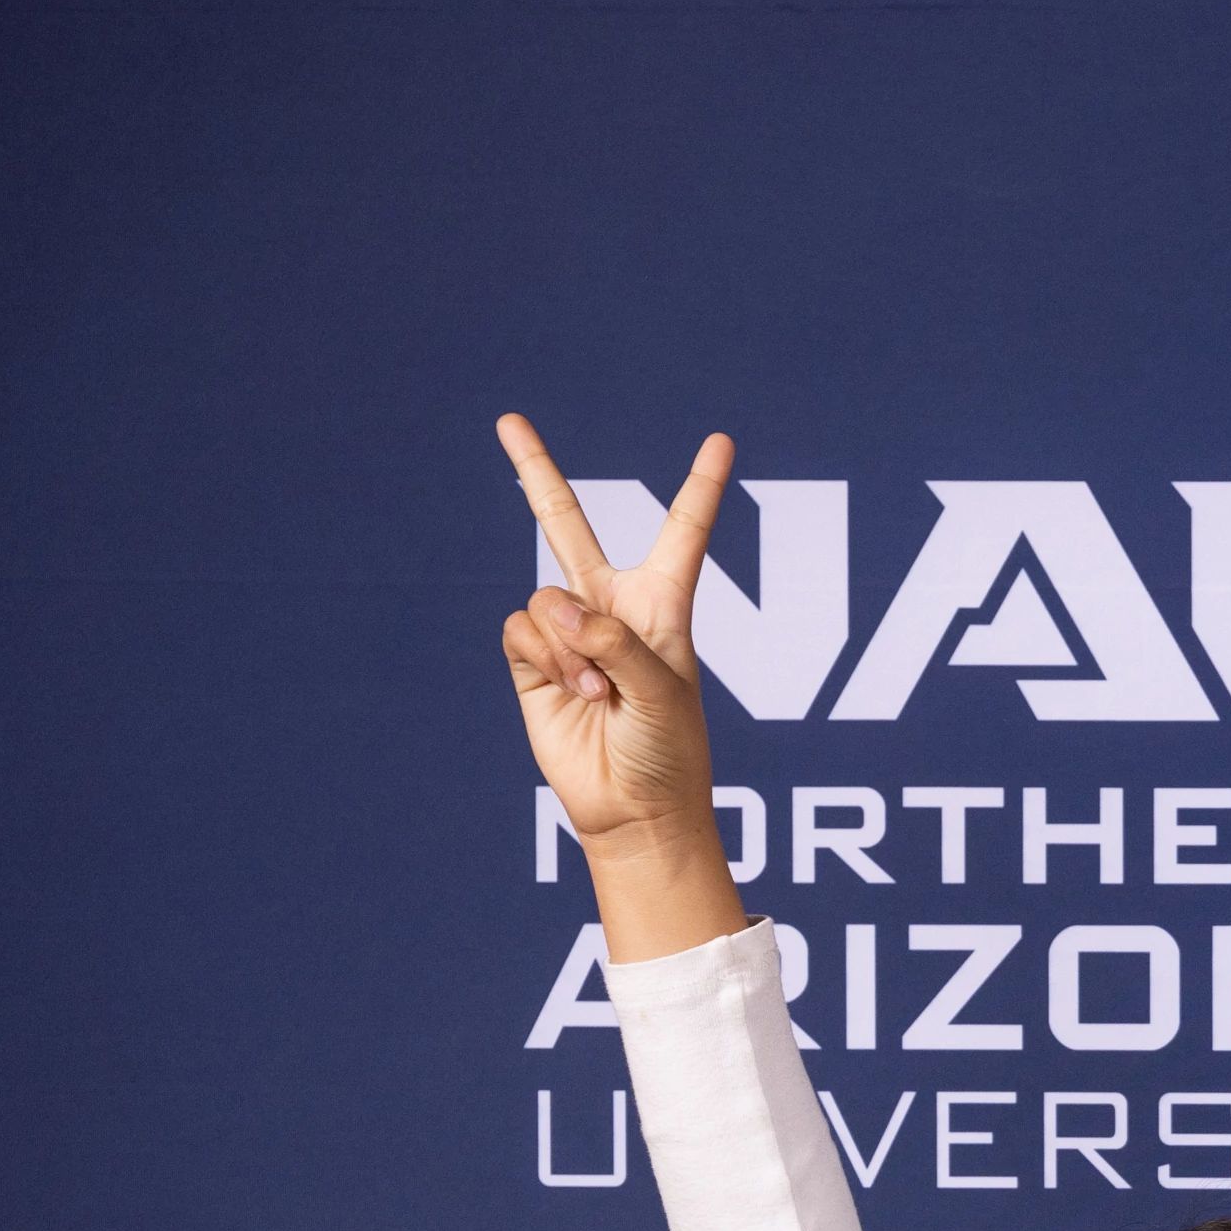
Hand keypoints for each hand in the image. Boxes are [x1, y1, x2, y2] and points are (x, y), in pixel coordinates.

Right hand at [496, 414, 727, 857]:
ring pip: (546, 599)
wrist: (633, 809)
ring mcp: (567, 634)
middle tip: (508, 420)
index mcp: (664, 606)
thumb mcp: (663, 692)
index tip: (722, 441)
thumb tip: (556, 608)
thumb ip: (615, 640)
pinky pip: (523, 631)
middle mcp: (611, 610)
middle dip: (535, 473)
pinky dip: (549, 661)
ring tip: (602, 693)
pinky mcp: (533, 661)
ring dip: (574, 648)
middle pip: (566, 526)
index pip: (682, 534)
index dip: (700, 487)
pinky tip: (576, 694)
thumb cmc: (668, 753)